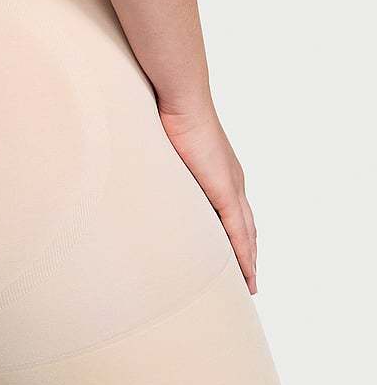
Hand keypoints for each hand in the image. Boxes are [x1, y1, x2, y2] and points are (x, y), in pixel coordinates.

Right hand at [158, 99, 257, 293]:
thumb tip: (135, 173)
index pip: (233, 211)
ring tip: (248, 284)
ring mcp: (231, 186)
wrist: (180, 99)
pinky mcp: (225, 191)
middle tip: (246, 279)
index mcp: (219, 171)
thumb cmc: (166, 115)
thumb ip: (157, 167)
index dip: (236, 235)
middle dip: (247, 253)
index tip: (235, 256)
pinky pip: (239, 232)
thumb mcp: (162, 149)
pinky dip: (244, 254)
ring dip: (249, 260)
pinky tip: (247, 273)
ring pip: (247, 234)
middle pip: (246, 227)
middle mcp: (232, 180)